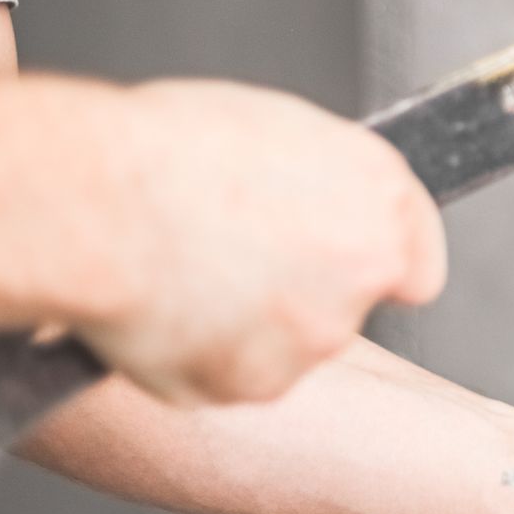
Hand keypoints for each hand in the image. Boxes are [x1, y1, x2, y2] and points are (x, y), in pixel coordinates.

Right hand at [72, 79, 445, 404]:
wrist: (97, 202)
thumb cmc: (171, 149)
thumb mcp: (279, 130)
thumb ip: (328, 181)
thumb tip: (327, 203)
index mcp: (380, 202)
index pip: (417, 263)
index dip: (374, 264)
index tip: (344, 267)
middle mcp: (363, 274)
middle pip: (342, 305)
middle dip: (297, 291)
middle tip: (227, 255)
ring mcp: (312, 337)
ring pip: (285, 345)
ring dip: (246, 326)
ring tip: (182, 274)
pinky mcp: (254, 383)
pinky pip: (228, 377)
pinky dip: (198, 357)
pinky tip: (161, 311)